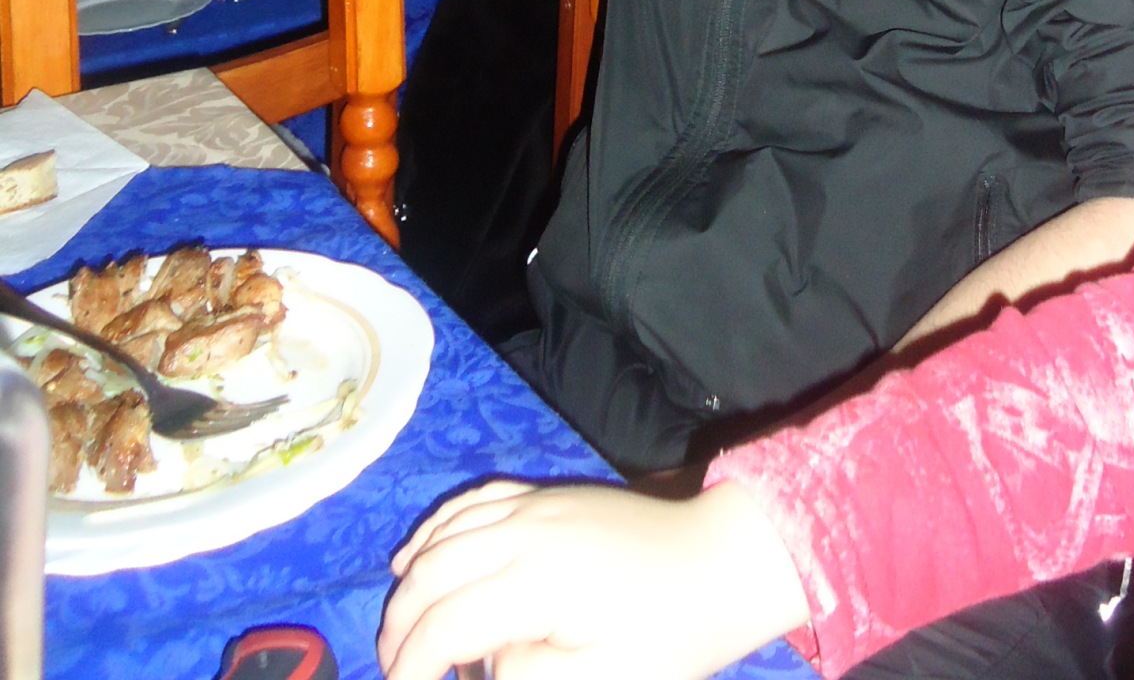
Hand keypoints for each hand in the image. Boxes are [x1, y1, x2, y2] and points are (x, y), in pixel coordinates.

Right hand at [378, 479, 808, 679]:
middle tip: (393, 669)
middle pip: (430, 574)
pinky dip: (433, 530)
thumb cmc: (668, 636)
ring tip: (398, 630)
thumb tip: (479, 663)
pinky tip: (413, 557)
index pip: (444, 625)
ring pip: (442, 534)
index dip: (411, 666)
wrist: (718, 562)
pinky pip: (471, 502)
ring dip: (409, 582)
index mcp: (537, 581)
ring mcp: (534, 504)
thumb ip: (527, 677)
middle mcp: (525, 530)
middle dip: (398, 626)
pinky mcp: (544, 493)